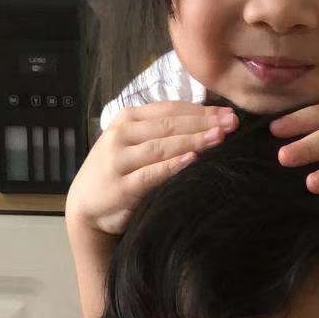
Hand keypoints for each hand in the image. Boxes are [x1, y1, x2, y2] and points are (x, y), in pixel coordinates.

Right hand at [66, 102, 236, 235]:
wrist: (86, 207)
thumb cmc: (120, 172)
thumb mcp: (136, 145)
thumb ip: (163, 132)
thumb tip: (209, 123)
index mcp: (128, 119)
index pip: (170, 109)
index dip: (201, 110)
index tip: (228, 113)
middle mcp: (122, 134)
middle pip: (169, 125)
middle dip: (203, 123)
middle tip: (232, 123)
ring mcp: (119, 159)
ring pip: (161, 146)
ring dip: (192, 140)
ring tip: (218, 137)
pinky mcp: (121, 186)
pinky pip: (151, 174)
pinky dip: (172, 166)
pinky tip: (192, 159)